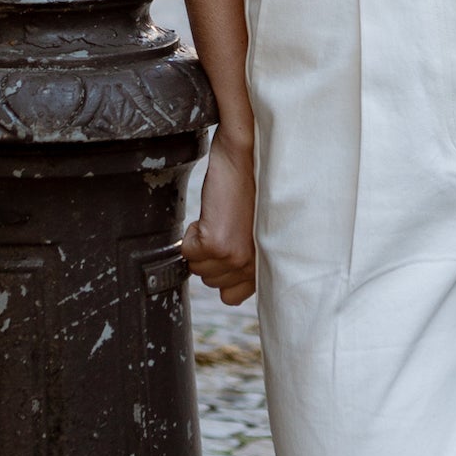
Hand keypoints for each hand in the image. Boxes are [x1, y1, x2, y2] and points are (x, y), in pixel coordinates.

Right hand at [182, 131, 256, 307]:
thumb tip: (229, 285)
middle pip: (210, 281)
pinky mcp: (216, 243)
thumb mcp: (258, 234)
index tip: (227, 249)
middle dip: (210, 255)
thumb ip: (248, 261)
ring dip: (201, 243)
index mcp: (267, 267)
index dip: (221, 272)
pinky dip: (192, 232)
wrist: (248, 157)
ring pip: (197, 268)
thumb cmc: (255, 189)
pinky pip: (188, 252)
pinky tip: (211, 213)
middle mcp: (253, 267)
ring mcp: (235, 257)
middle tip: (226, 225)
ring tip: (220, 218)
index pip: (231, 297)